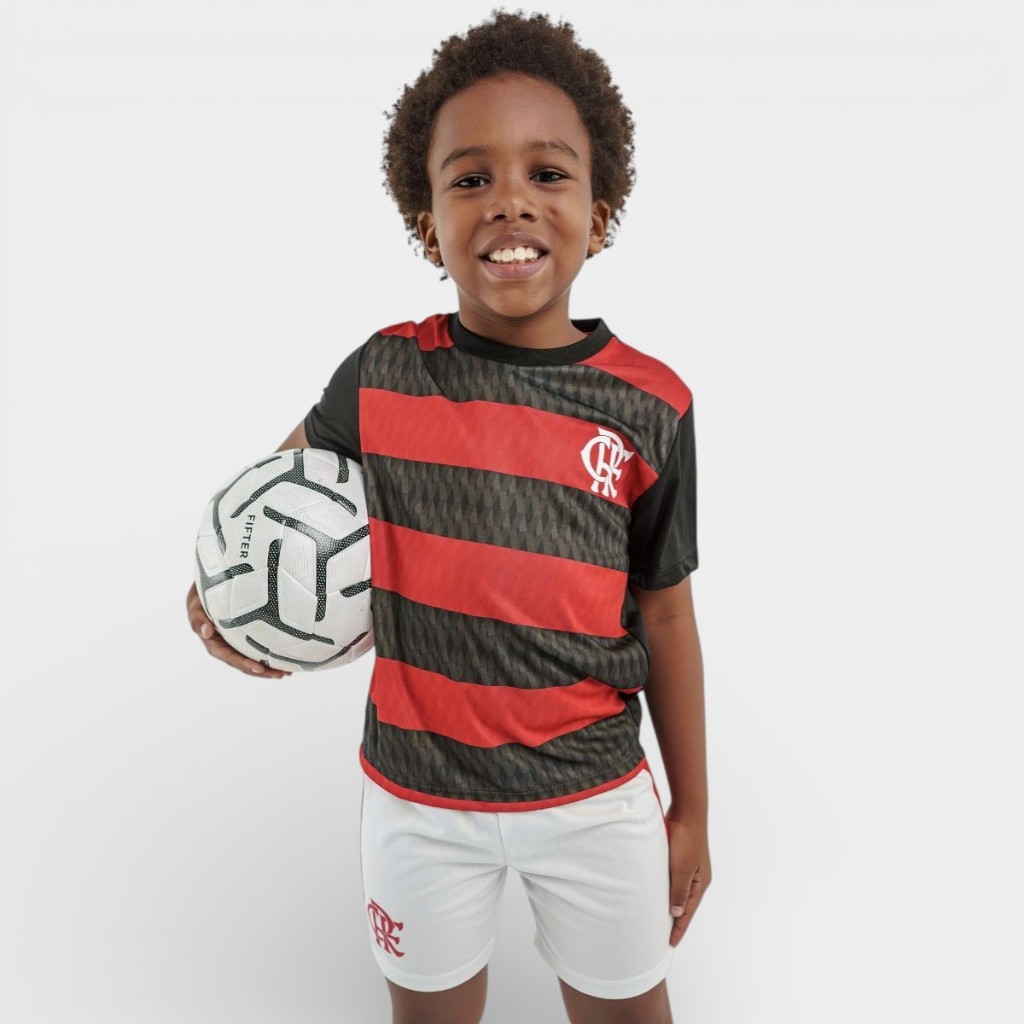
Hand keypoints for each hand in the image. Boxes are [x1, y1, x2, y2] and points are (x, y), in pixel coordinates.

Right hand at [186, 581, 290, 678]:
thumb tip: (205, 631)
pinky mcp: (248, 635)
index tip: (259, 668)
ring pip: (254, 658)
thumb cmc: (203, 595)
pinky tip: (287, 658)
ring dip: (270, 667)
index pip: (230, 657)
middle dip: (263, 671)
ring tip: (287, 672)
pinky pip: (259, 647)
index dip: (244, 664)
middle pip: (245, 663)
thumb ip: (198, 618)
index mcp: (214, 644)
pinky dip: (271, 654)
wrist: (211, 585)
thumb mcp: (196, 605)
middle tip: (281, 675)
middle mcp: (227, 647)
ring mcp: (238, 642)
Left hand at [665, 812, 710, 946]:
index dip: (679, 928)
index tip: (671, 944)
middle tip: (663, 936)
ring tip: (657, 919)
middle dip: (675, 920)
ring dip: (669, 904)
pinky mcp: (679, 857)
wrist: (686, 812)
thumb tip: (676, 912)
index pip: (688, 912)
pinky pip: (671, 879)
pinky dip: (665, 889)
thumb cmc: (686, 839)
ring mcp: (688, 868)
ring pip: (677, 892)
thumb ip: (678, 891)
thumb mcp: (681, 868)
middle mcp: (696, 878)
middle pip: (684, 904)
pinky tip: (655, 892)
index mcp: (700, 883)